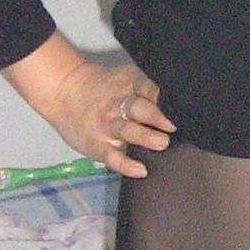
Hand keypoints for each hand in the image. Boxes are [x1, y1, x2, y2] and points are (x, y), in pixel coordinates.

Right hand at [0, 34, 175, 178]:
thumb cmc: (106, 89)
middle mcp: (117, 105)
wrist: (64, 91)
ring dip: (144, 137)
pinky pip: (112, 156)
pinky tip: (141, 170)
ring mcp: (106, 126)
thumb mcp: (125, 79)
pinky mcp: (97, 145)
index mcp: (128, 85)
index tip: (181, 104)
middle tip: (174, 125)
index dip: (162, 95)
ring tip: (162, 143)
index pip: (146, 87)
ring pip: (126, 131)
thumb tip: (185, 101)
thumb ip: (150, 87)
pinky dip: (126, 165)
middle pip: (137, 108)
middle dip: (156, 116)